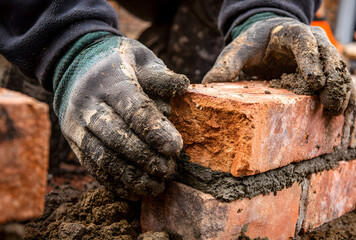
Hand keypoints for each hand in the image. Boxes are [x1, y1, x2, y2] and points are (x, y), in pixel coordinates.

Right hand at [53, 33, 188, 199]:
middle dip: (144, 157)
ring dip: (130, 176)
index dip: (154, 130)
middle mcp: (88, 104)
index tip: (176, 148)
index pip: (132, 108)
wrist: (75, 65)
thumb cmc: (119, 63)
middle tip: (169, 170)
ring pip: (101, 156)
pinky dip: (113, 182)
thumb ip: (160, 76)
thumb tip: (183, 85)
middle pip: (115, 136)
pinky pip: (91, 166)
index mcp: (109, 81)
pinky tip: (134, 191)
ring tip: (156, 186)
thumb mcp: (141, 59)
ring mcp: (76, 124)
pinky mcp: (72, 141)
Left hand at [203, 17, 352, 114]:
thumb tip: (207, 84)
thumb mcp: (239, 50)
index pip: (305, 44)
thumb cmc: (255, 43)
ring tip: (339, 112)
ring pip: (340, 71)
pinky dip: (346, 95)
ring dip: (342, 91)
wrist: (270, 38)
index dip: (311, 62)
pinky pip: (342, 81)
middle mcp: (314, 43)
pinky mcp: (327, 70)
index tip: (314, 81)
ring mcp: (324, 56)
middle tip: (330, 103)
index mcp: (293, 34)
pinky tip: (344, 113)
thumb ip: (227, 64)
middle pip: (330, 58)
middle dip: (333, 81)